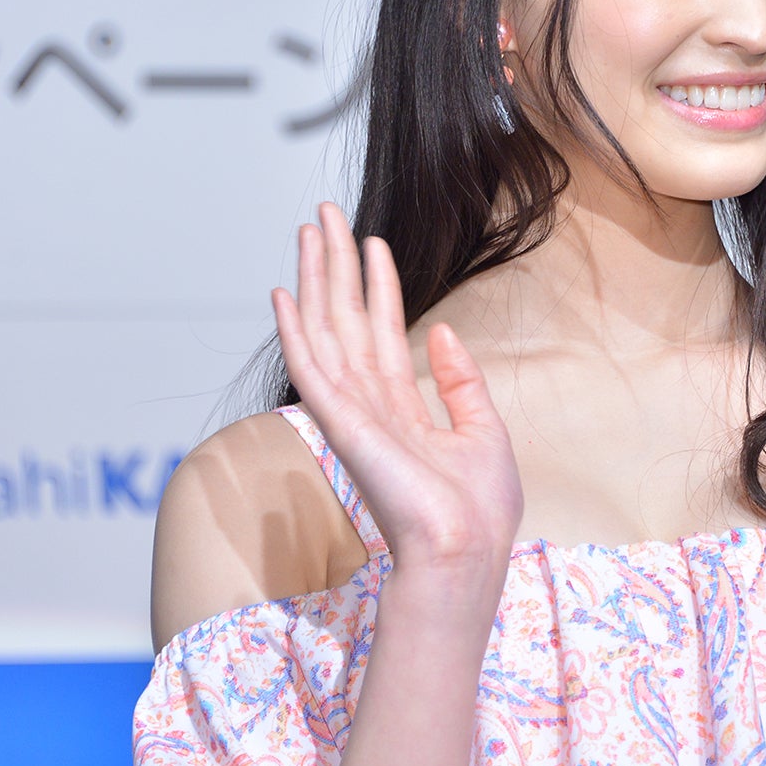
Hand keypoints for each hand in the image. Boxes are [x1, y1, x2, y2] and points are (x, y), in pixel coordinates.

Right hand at [272, 202, 524, 575]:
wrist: (466, 550)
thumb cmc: (478, 509)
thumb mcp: (483, 431)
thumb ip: (460, 381)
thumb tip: (440, 332)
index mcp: (402, 409)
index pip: (382, 332)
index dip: (376, 284)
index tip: (371, 241)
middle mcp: (369, 405)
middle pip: (345, 320)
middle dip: (336, 266)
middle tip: (325, 215)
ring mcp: (350, 413)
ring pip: (325, 331)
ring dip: (315, 280)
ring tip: (309, 231)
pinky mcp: (340, 424)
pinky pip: (310, 368)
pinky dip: (293, 331)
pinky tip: (282, 294)